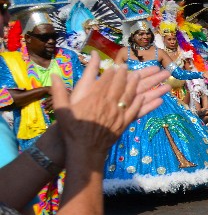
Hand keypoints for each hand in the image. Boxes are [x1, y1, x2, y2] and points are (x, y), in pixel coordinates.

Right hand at [52, 53, 169, 158]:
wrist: (85, 149)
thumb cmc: (72, 129)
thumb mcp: (62, 109)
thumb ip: (58, 91)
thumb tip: (53, 75)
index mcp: (94, 98)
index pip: (105, 81)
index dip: (112, 73)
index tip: (116, 65)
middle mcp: (109, 104)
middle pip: (119, 86)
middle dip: (124, 75)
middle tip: (129, 67)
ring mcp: (118, 113)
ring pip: (130, 95)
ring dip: (135, 85)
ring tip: (139, 76)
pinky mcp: (124, 123)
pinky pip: (136, 110)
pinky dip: (143, 102)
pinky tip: (146, 97)